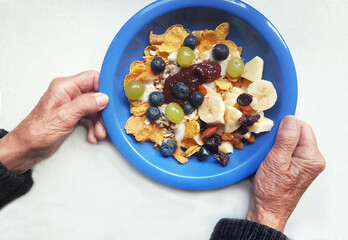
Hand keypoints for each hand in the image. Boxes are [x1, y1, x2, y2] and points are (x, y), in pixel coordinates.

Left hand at [0, 71, 108, 173]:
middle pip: (95, 95)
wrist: (28, 148)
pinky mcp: (72, 116)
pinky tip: (93, 135)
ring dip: (99, 122)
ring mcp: (71, 105)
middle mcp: (68, 93)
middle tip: (105, 123)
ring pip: (94, 108)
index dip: (104, 88)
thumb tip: (103, 97)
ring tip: (99, 133)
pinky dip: (93, 127)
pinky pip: (89, 117)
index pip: (92, 78)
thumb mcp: (65, 116)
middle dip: (102, 111)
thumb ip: (86, 104)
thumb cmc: (38, 131)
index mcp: (65, 86)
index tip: (111, 101)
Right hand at [246, 116, 324, 231]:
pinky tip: (270, 159)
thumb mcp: (276, 161)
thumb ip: (286, 139)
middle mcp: (312, 160)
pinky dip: (278, 150)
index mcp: (312, 157)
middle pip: (298, 133)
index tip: (273, 136)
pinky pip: (288, 149)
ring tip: (269, 156)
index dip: (285, 127)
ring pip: (291, 141)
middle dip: (281, 136)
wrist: (267, 209)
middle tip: (270, 148)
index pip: (302, 127)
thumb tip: (290, 120)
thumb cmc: (272, 191)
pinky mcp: (296, 166)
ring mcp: (305, 163)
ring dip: (278, 143)